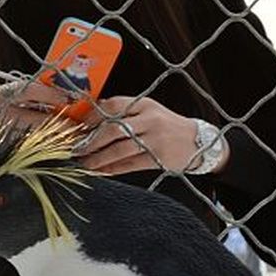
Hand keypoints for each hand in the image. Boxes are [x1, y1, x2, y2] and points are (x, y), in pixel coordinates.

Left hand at [74, 96, 224, 176]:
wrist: (198, 142)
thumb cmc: (168, 126)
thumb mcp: (149, 111)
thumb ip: (125, 112)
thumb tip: (92, 120)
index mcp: (144, 104)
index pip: (112, 106)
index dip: (92, 117)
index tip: (79, 128)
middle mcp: (149, 119)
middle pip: (113, 129)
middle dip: (91, 141)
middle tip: (77, 149)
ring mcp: (155, 139)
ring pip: (119, 150)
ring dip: (99, 159)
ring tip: (85, 164)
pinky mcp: (158, 158)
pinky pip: (130, 164)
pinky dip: (113, 169)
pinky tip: (102, 171)